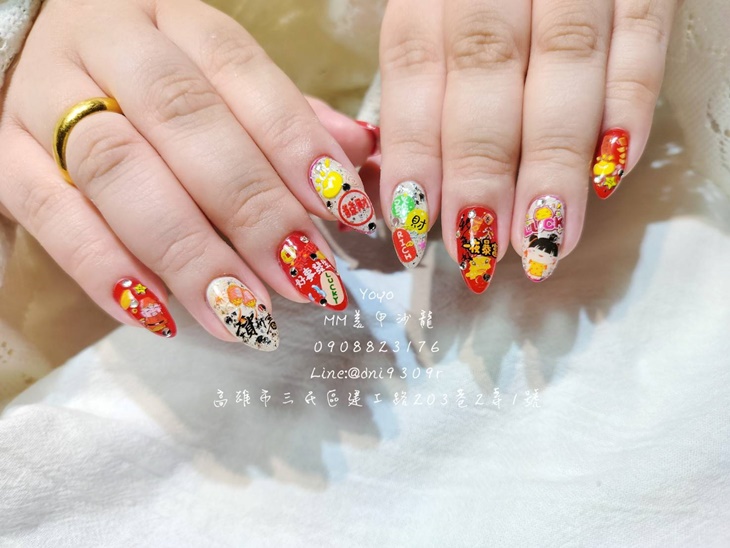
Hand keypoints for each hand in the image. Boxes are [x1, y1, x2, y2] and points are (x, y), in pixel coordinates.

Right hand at [0, 0, 376, 348]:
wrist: (35, 51)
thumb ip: (286, 115)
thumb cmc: (151, 78)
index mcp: (175, 21)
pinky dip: (104, 269)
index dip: (293, 140)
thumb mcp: (218, 79)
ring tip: (242, 313)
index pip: (241, 71)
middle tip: (302, 277)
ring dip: (187, 251)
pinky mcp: (2, 153)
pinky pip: (48, 214)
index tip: (343, 209)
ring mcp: (45, 98)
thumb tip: (359, 153)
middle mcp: (110, 47)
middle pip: (184, 122)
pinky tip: (159, 316)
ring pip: (117, 170)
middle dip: (250, 207)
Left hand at [378, 0, 679, 287]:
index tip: (415, 224)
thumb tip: (420, 192)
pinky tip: (612, 170)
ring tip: (544, 236)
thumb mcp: (437, 21)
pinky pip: (643, 32)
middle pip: (486, 67)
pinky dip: (630, 102)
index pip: (414, 67)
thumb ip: (429, 86)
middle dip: (482, 168)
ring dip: (554, 158)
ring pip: (566, 60)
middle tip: (482, 246)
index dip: (414, 151)